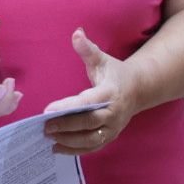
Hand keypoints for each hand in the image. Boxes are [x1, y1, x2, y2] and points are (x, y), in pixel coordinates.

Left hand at [42, 28, 138, 155]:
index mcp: (110, 93)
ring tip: (49, 139)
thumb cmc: (114, 73)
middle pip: (88, 123)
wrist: (138, 89)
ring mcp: (113, 127)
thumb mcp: (102, 59)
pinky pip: (93, 147)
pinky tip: (58, 149)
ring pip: (91, 139)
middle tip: (45, 127)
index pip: (87, 102)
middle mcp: (113, 113)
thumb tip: (76, 33)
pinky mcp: (110, 137)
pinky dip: (76, 151)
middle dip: (66, 127)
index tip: (48, 109)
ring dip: (69, 142)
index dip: (67, 107)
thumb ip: (88, 49)